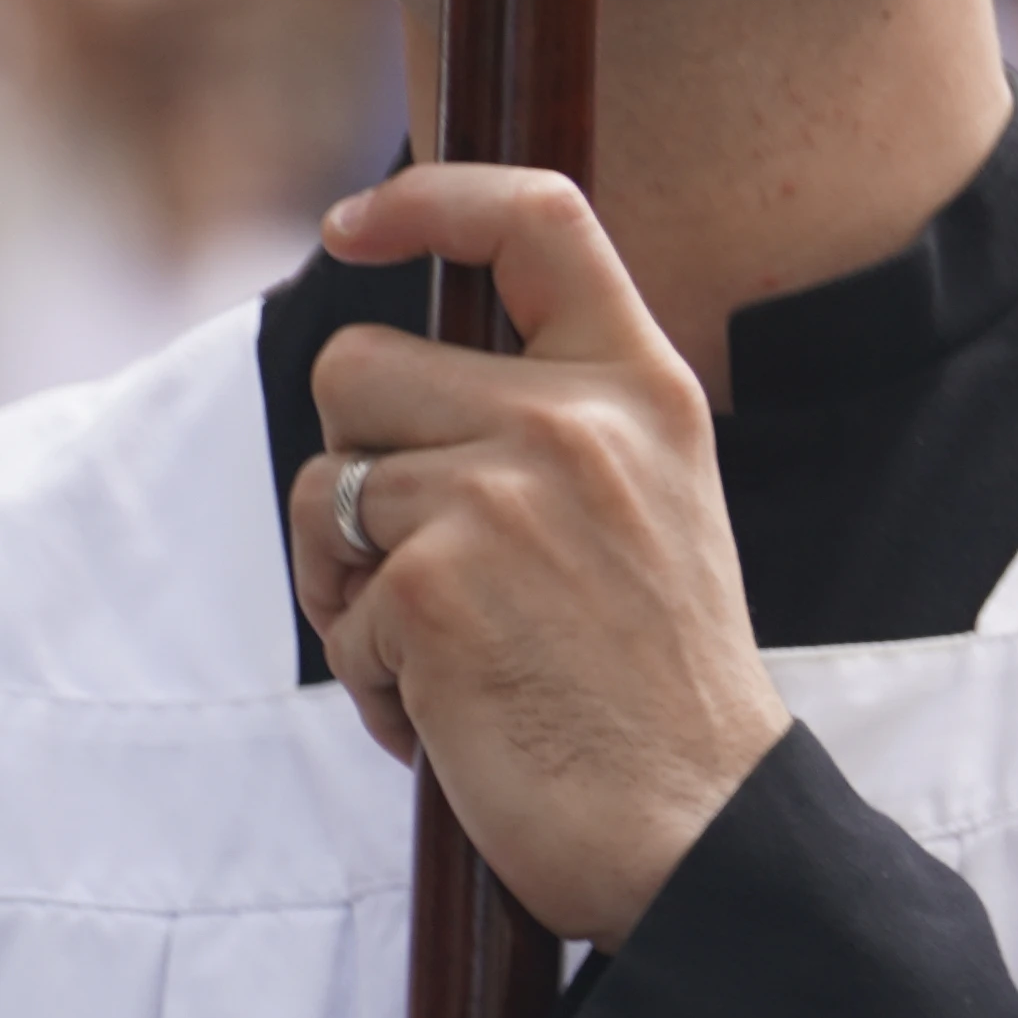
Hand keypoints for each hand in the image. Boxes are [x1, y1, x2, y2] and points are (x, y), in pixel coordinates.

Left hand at [295, 167, 788, 949]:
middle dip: (358, 463)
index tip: (354, 222)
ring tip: (447, 652)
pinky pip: (333, 599)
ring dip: (349, 580)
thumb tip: (387, 384)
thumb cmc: (655, 686)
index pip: (539, 221)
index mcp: (643, 387)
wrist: (692, 818)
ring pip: (325, 486)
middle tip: (426, 563)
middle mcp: (576, 419)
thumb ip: (551, 425)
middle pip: (358, 365)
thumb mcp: (646, 506)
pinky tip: (451, 712)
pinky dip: (371, 673)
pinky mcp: (431, 583)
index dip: (431, 199)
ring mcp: (503, 494)